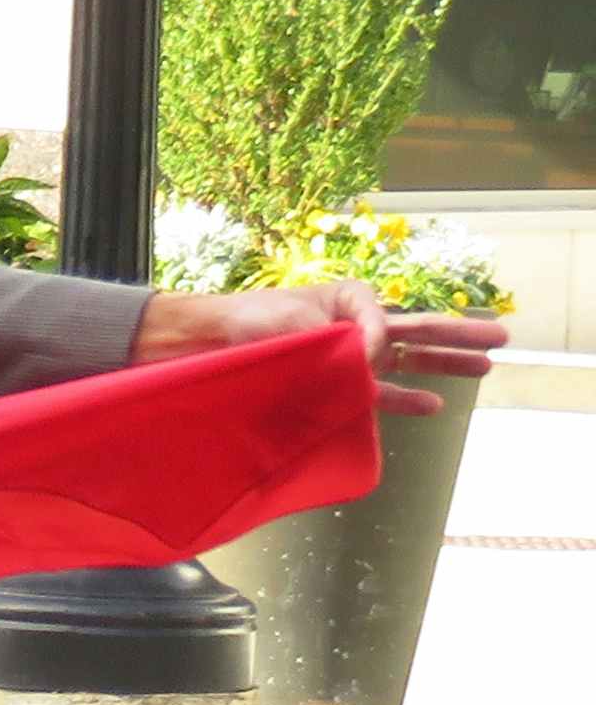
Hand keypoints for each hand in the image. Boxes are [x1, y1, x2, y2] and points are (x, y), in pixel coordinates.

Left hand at [134, 279, 507, 419]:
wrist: (203, 345)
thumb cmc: (247, 322)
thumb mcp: (297, 319)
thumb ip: (341, 336)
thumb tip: (377, 359)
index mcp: (346, 300)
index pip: (383, 316)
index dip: (380, 335)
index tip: (371, 352)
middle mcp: (353, 327)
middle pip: (416, 330)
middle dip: (457, 336)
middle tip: (501, 337)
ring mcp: (346, 358)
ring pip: (406, 362)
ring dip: (443, 367)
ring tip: (484, 367)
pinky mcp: (331, 386)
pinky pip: (376, 395)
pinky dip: (403, 400)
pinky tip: (432, 405)